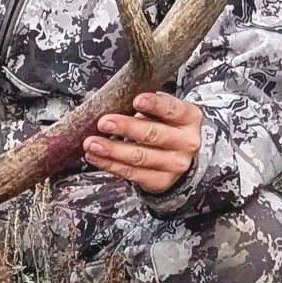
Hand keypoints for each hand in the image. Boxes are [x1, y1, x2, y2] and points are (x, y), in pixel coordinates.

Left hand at [83, 91, 201, 194]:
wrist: (180, 155)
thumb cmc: (165, 125)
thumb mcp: (164, 111)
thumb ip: (147, 107)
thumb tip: (115, 104)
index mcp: (189, 118)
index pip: (172, 109)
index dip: (154, 105)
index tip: (136, 101)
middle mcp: (187, 142)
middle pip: (154, 135)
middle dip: (126, 128)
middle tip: (103, 122)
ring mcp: (175, 165)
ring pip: (140, 157)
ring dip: (112, 150)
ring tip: (91, 144)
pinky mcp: (161, 181)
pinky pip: (132, 173)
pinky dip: (111, 165)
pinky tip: (96, 157)